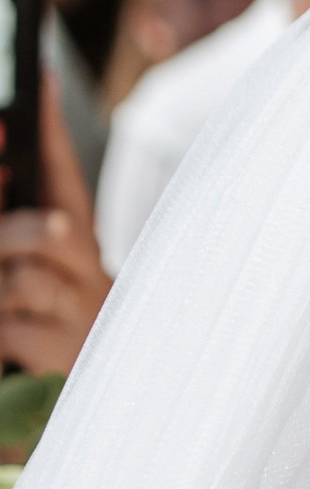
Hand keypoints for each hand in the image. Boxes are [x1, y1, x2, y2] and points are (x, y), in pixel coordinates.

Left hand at [0, 83, 109, 376]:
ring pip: (26, 279)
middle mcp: (91, 277)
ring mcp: (84, 318)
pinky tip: (5, 340)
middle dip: (12, 227)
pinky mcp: (69, 358)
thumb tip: (4, 174)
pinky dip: (2, 329)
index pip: (67, 179)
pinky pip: (17, 328)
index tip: (41, 84)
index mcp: (80, 249)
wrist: (118, 403)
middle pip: (53, 227)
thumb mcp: (41, 277)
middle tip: (11, 222)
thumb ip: (21, 235)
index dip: (51, 135)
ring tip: (2, 293)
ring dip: (0, 285)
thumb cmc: (58, 332)